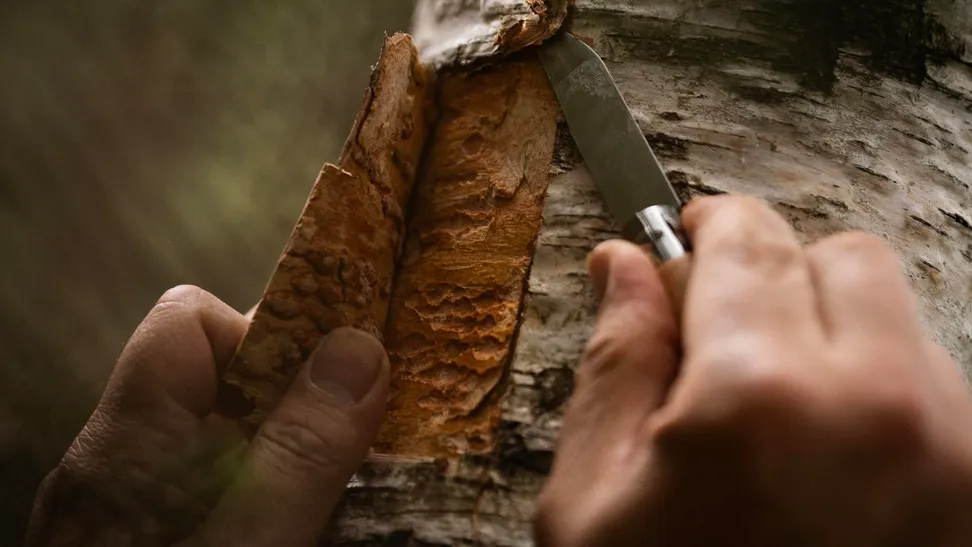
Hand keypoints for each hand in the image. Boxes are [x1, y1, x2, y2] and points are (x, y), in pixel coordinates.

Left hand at [25, 286, 389, 546]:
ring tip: (337, 492)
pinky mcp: (142, 533)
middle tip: (357, 449)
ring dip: (288, 451)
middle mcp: (115, 465)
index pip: (190, 322)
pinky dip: (264, 490)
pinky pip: (211, 484)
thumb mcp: (246, 544)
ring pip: (220, 439)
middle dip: (296, 398)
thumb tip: (359, 348)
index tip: (339, 376)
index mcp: (124, 444)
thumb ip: (299, 455)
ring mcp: (123, 509)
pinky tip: (298, 523)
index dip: (266, 332)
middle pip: (216, 381)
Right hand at [535, 195, 971, 546]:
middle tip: (724, 341)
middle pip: (840, 257)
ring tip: (779, 425)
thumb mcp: (595, 507)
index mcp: (760, 401)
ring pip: (898, 320)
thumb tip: (626, 266)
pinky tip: (830, 466)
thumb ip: (614, 365)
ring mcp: (958, 455)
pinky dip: (879, 396)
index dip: (707, 226)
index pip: (747, 240)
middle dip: (774, 277)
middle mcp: (884, 409)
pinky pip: (936, 389)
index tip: (688, 236)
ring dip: (833, 338)